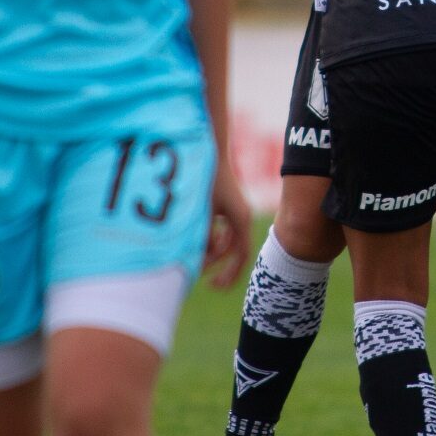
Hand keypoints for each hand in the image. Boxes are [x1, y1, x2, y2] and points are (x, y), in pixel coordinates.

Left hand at [201, 158, 251, 289]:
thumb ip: (203, 237)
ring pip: (228, 241)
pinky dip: (211, 237)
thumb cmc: (205, 179)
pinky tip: (196, 235)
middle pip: (235, 251)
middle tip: (201, 276)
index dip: (230, 273)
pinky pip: (223, 230)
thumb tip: (198, 262)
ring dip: (212, 249)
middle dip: (218, 263)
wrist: (210, 150)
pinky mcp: (228, 208)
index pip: (241, 255)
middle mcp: (242, 216)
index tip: (213, 285)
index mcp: (240, 218)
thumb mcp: (202, 212)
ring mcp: (236, 212)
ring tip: (194, 253)